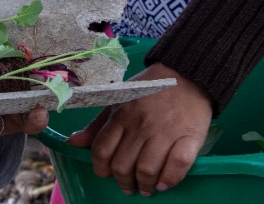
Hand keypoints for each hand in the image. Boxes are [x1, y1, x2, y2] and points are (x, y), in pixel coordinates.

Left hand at [67, 63, 211, 196]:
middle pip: (123, 165)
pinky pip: (177, 165)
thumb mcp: (118, 101)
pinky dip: (169, 180)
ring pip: (147, 169)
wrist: (186, 75)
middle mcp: (140, 125)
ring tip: (146, 188)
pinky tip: (164, 184)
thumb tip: (74, 142)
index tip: (106, 175)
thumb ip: (98, 125)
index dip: (101, 169)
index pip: (102, 150)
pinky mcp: (189, 137)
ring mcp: (165, 132)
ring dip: (144, 185)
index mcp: (120, 115)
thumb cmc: (150, 90)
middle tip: (129, 186)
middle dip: (123, 182)